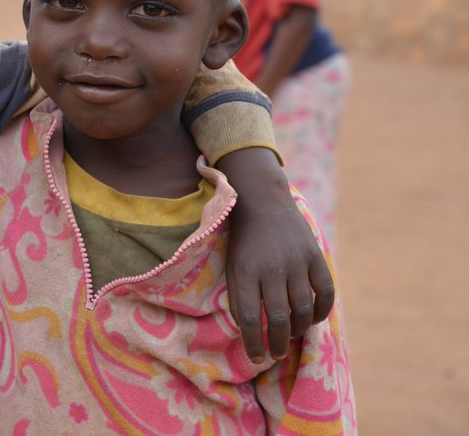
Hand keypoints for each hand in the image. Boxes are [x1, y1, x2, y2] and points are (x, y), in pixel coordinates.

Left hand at [219, 149, 334, 363]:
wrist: (261, 201)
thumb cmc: (243, 241)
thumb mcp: (233, 266)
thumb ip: (240, 296)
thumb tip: (250, 332)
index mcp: (245, 271)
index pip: (250, 318)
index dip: (253, 343)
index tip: (256, 357)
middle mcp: (271, 268)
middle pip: (277, 318)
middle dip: (276, 342)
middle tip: (275, 353)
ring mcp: (295, 261)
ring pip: (301, 309)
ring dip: (298, 329)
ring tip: (291, 335)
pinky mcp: (314, 255)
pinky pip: (325, 292)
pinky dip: (320, 311)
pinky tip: (311, 318)